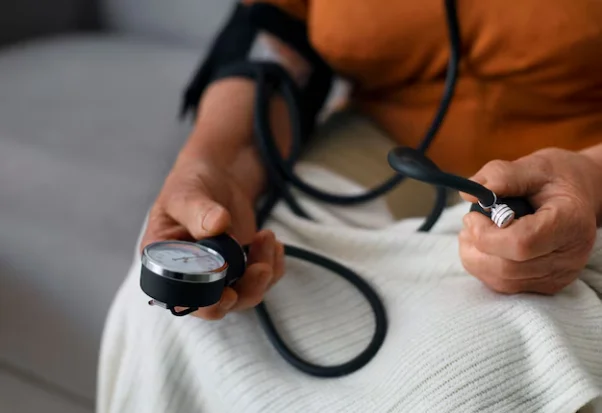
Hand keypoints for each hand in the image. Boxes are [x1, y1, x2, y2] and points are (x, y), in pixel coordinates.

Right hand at [141, 158, 284, 319]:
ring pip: (245, 294)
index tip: (230, 293)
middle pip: (218, 304)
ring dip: (263, 273)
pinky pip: (262, 280)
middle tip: (262, 267)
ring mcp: (218, 275)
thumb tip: (217, 225)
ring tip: (267, 238)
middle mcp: (189, 277)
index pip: (181, 298)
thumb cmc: (190, 184)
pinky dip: (274, 265)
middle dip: (245, 290)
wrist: (216, 176)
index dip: (206, 302)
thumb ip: (198, 209)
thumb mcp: (186, 192)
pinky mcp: (241, 268)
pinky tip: (272, 242)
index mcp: (164, 264)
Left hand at [459, 148, 601, 294]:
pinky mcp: (547, 285)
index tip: (471, 215)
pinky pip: (505, 285)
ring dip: (476, 258)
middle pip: (508, 267)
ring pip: (502, 281)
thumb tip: (469, 194)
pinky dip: (485, 267)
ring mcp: (559, 275)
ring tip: (473, 232)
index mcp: (570, 222)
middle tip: (469, 223)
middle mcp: (569, 256)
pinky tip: (485, 246)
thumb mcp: (533, 166)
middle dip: (476, 246)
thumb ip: (501, 176)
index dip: (486, 234)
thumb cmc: (555, 179)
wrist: (578, 197)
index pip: (521, 243)